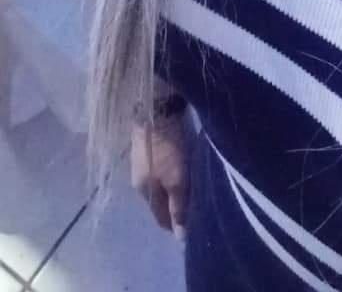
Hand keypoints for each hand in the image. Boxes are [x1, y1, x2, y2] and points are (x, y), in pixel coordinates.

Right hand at [130, 110, 191, 241]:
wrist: (156, 108)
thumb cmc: (168, 148)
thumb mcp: (177, 180)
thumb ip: (178, 207)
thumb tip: (180, 237)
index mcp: (145, 192)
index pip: (161, 219)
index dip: (177, 225)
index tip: (195, 225)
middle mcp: (139, 181)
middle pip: (160, 203)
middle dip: (176, 208)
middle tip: (197, 205)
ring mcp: (140, 163)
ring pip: (160, 185)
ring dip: (173, 190)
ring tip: (192, 186)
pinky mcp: (146, 147)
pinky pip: (160, 170)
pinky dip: (170, 174)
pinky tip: (182, 167)